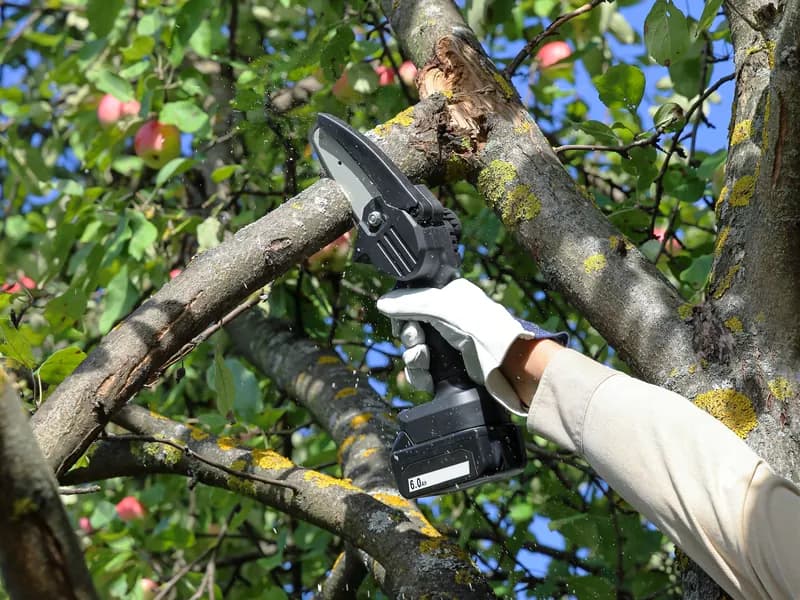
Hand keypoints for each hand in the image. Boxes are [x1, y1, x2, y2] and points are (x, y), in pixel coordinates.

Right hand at [377, 279, 566, 414]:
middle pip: (411, 328)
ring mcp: (449, 346)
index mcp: (450, 296)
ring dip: (413, 357)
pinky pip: (422, 372)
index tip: (400, 319)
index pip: (415, 300)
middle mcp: (449, 320)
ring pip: (414, 352)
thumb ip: (410, 303)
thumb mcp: (442, 307)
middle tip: (418, 339)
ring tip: (424, 359)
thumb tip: (382, 303)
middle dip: (410, 337)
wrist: (507, 366)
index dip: (403, 311)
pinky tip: (427, 376)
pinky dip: (420, 375)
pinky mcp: (449, 370)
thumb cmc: (484, 328)